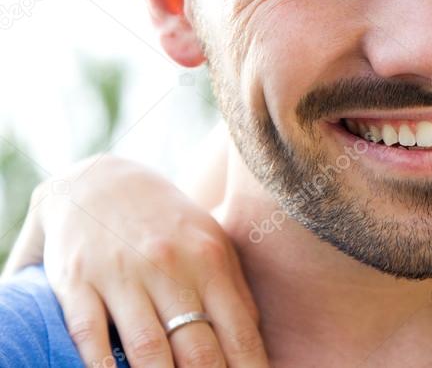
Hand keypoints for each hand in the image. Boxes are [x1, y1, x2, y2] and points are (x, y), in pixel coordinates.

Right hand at [9, 155, 268, 367]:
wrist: (100, 180)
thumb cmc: (168, 224)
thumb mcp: (210, 245)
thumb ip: (234, 293)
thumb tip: (256, 344)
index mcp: (211, 260)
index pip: (238, 331)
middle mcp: (169, 266)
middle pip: (197, 348)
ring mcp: (123, 273)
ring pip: (147, 348)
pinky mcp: (78, 280)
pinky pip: (90, 334)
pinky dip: (103, 367)